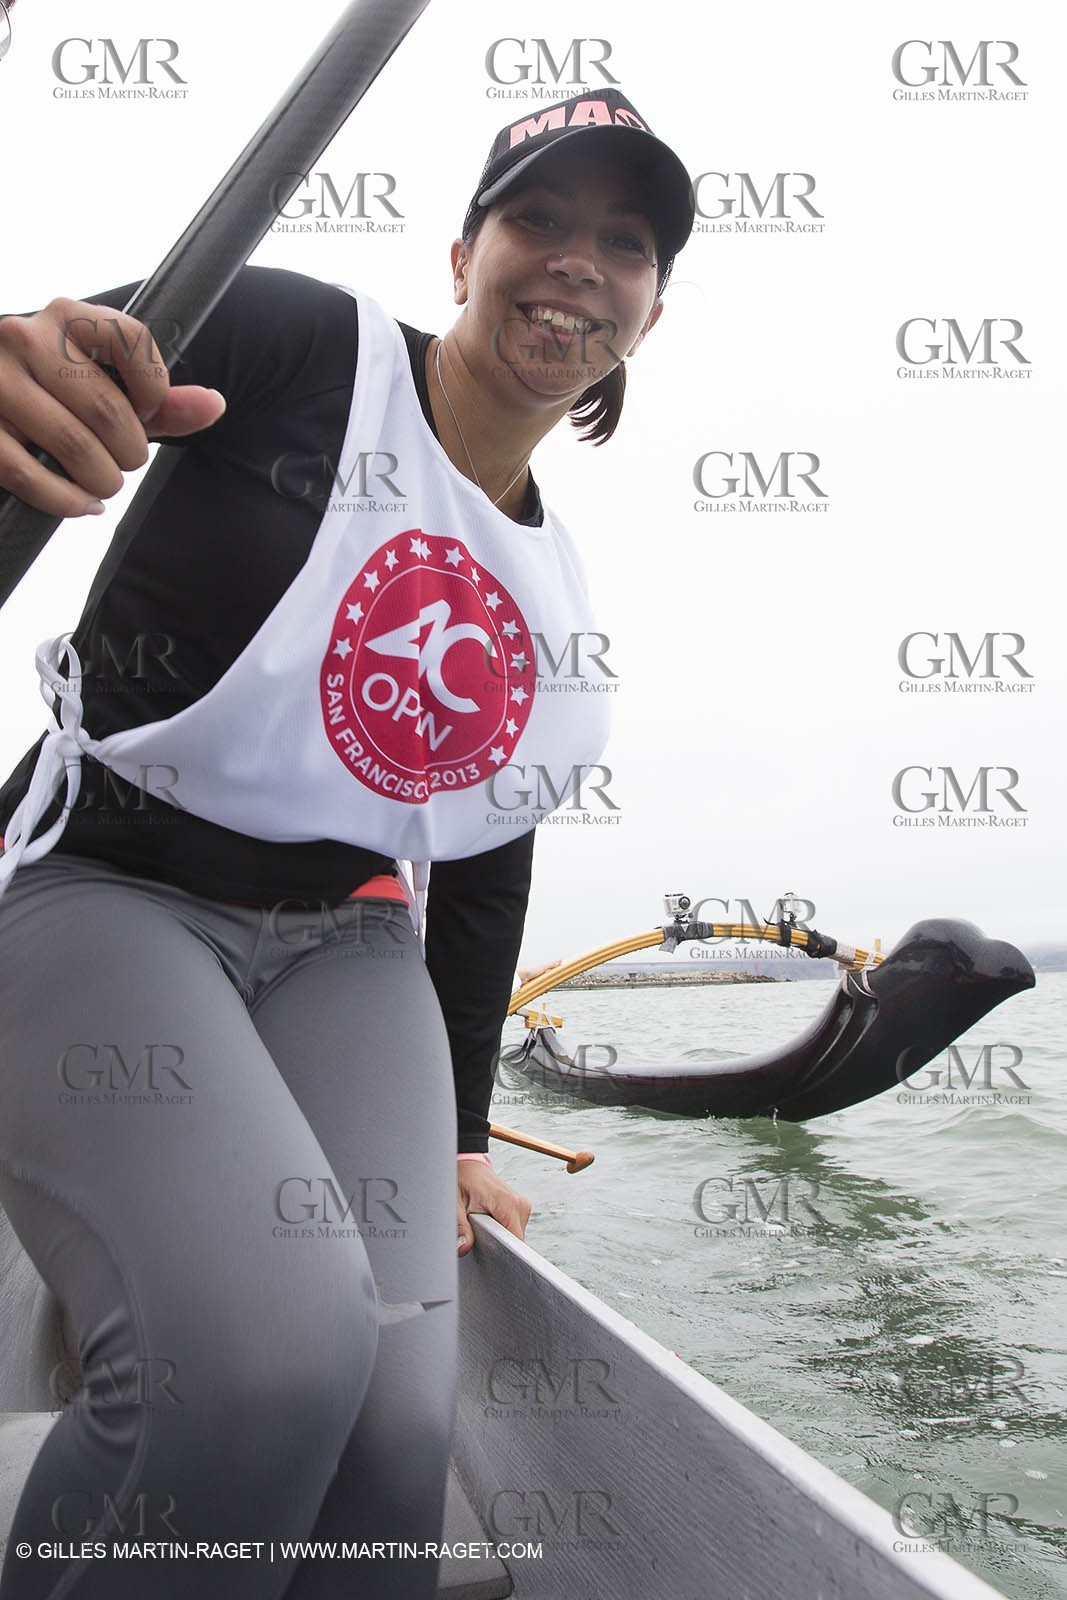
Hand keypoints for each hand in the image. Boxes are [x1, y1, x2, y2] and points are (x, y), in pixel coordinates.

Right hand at [0, 297, 225, 518]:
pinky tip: (81, 503)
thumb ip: (162, 401)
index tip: (147, 413)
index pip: (133, 340)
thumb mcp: (108, 388)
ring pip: (75, 446)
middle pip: (109, 409)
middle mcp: (24, 337)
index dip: (155, 389)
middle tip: (124, 460)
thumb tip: (214, 404)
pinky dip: (67, 501)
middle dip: (130, 451)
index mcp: (65, 316)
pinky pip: (31, 476)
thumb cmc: (55, 395)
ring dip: (102, 480)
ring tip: (101, 482)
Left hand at [456, 1164, 531, 1256]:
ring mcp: (522, 1206)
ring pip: (514, 1238)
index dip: (501, 1252)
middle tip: (476, 1235)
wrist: (467, 1166)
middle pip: (514, 1242)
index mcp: (508, 1202)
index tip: (486, 1255)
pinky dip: (500, 1232)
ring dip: (498, 1238)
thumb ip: (460, 1227)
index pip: (515, 1241)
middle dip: (496, 1245)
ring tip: (480, 1226)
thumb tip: (463, 1248)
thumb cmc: (461, 1179)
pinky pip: (513, 1230)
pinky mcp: (519, 1209)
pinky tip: (486, 1224)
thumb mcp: (455, 1204)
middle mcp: (520, 1204)